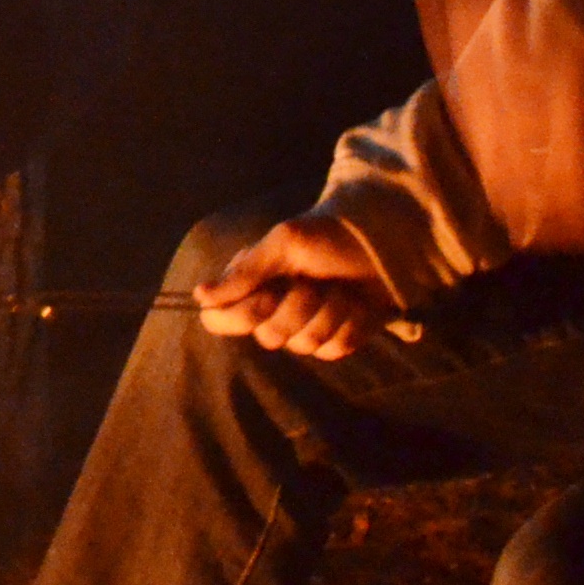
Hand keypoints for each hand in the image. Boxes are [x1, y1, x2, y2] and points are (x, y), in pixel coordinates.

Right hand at [192, 211, 404, 360]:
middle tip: (312, 282)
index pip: (220, 320)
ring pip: (304, 345)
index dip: (242, 315)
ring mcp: (305, 329)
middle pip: (267, 336)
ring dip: (329, 313)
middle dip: (296, 308)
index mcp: (253, 286)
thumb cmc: (329, 236)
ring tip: (341, 289)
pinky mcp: (336, 340)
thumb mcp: (285, 243)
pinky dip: (350, 324)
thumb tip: (199, 295)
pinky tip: (357, 304)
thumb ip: (245, 273)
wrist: (384, 243)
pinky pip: (334, 349)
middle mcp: (273, 312)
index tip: (267, 295)